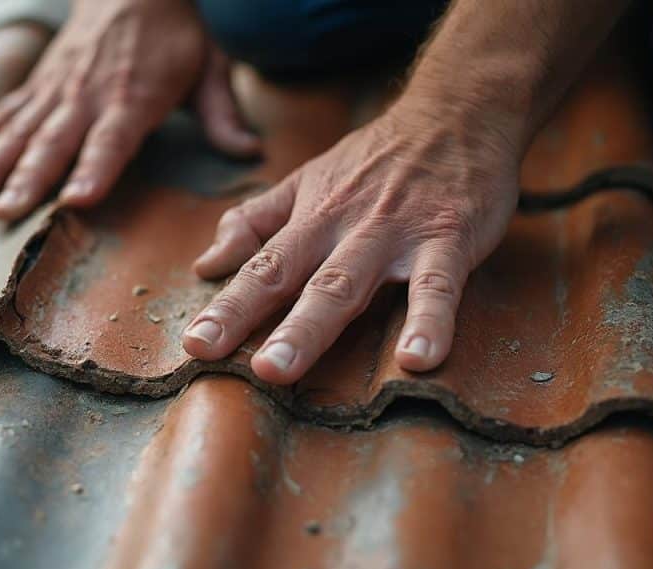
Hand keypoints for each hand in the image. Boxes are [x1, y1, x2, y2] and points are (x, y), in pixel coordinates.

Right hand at [0, 0, 259, 219]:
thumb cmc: (175, 34)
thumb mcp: (210, 66)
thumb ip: (222, 112)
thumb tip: (251, 151)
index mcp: (133, 97)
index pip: (112, 139)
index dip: (95, 169)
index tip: (76, 199)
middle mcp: (88, 95)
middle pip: (54, 141)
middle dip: (28, 178)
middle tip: (5, 212)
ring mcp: (58, 89)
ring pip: (20, 130)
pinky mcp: (40, 84)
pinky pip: (6, 112)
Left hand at [182, 100, 522, 384]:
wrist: (456, 112)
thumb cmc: (375, 159)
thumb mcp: (306, 182)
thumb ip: (255, 222)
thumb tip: (204, 265)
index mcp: (310, 219)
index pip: (261, 267)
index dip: (228, 307)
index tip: (195, 346)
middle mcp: (343, 227)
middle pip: (297, 279)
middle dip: (264, 324)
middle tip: (240, 370)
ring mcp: (395, 234)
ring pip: (347, 283)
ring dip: (313, 327)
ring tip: (283, 371)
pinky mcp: (449, 238)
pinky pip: (437, 285)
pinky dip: (429, 320)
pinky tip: (418, 359)